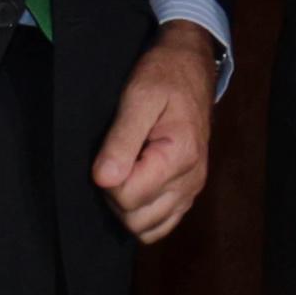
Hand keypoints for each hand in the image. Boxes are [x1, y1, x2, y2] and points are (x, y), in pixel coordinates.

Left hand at [91, 22, 215, 245]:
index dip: (108, 178)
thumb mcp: (138, 97)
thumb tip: (103, 179)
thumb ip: (121, 140)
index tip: (110, 150)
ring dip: (127, 207)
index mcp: (180, 156)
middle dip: (115, 195)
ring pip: (146, 228)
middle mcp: (191, 179)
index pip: (127, 197)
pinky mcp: (188, 193)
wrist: (190, 66)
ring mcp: (191, 189)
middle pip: (135, 219)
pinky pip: (160, 225)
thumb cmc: (165, 76)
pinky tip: (136, 185)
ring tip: (126, 170)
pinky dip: (143, 215)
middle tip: (115, 159)